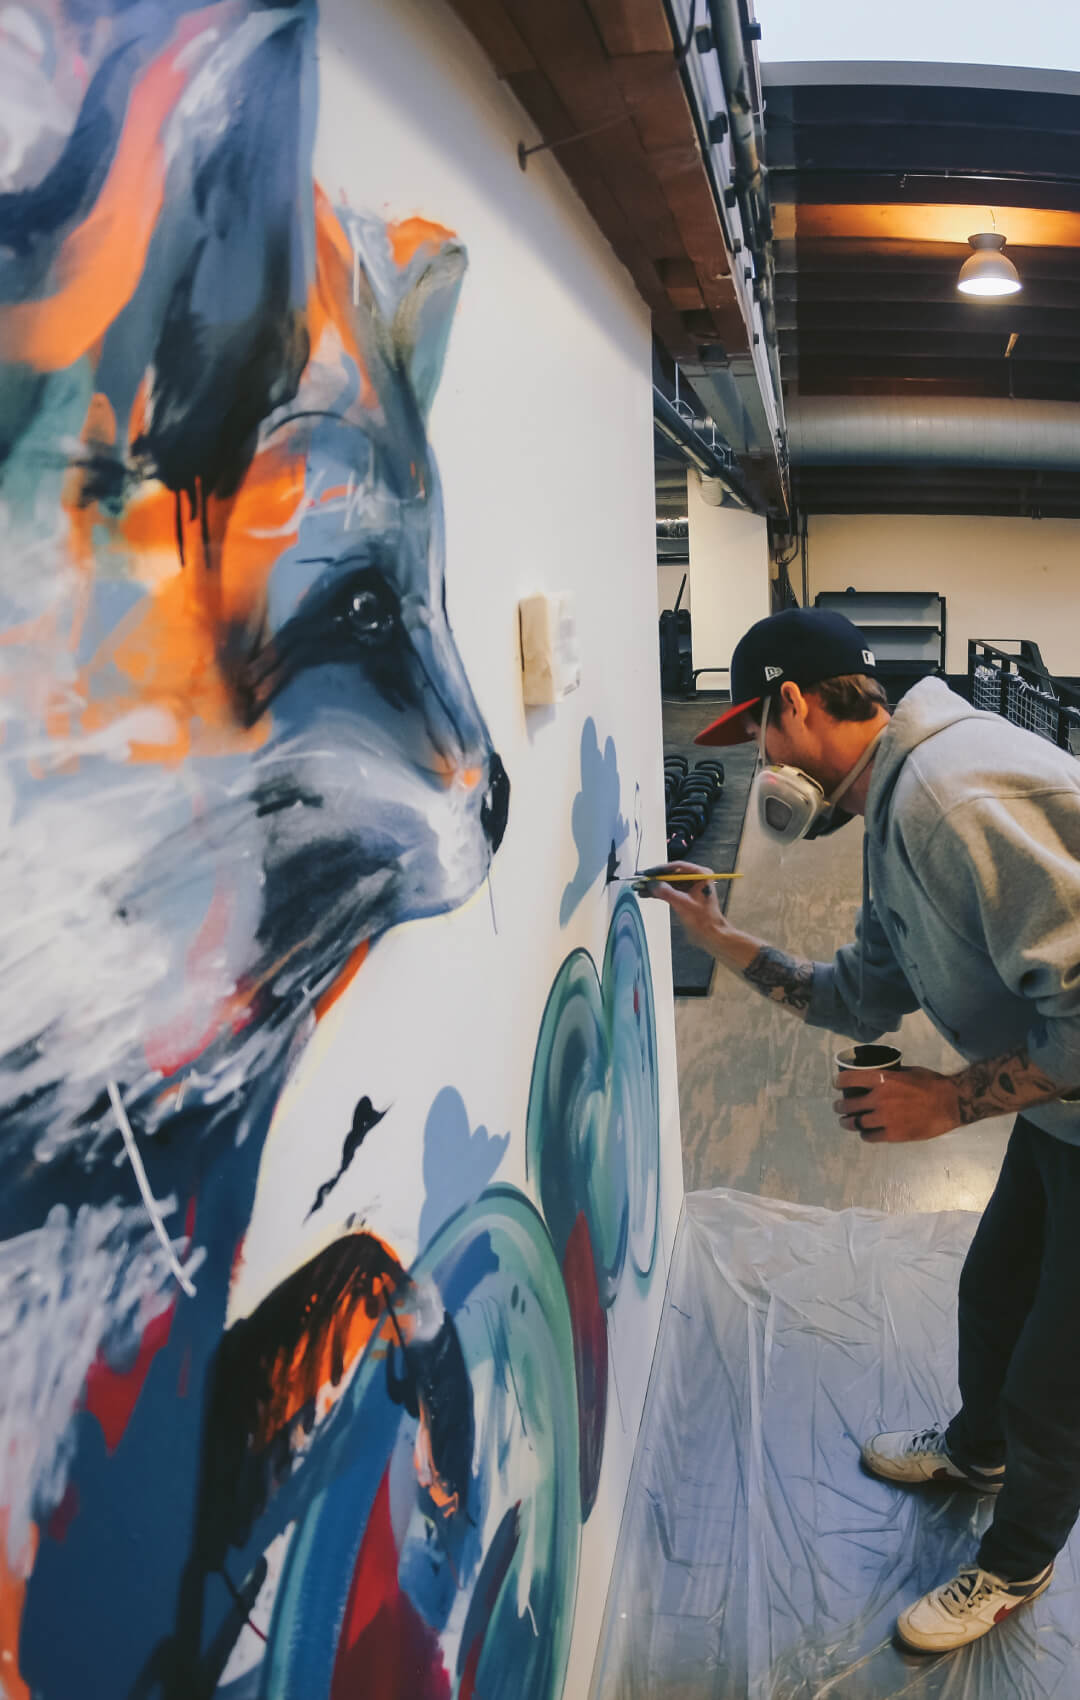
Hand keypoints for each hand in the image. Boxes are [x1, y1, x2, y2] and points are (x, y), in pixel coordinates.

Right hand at [636, 861, 727, 950]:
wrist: (710, 935)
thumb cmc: (703, 920)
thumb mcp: (683, 903)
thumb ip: (666, 892)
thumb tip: (651, 884)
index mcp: (700, 875)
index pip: (677, 867)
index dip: (660, 870)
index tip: (648, 873)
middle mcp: (695, 878)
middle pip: (671, 875)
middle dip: (655, 879)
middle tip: (641, 880)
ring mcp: (689, 888)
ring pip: (668, 884)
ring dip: (654, 887)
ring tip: (639, 888)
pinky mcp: (684, 897)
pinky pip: (669, 892)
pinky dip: (658, 893)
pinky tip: (646, 894)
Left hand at [832, 1066, 961, 1143]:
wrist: (950, 1103)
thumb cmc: (931, 1083)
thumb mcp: (907, 1071)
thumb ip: (889, 1074)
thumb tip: (876, 1075)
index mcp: (881, 1079)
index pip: (848, 1079)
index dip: (839, 1082)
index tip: (837, 1085)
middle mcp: (878, 1099)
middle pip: (848, 1105)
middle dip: (840, 1106)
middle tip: (839, 1107)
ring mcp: (884, 1118)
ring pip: (855, 1123)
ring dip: (848, 1122)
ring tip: (846, 1122)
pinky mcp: (893, 1135)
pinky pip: (870, 1136)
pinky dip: (864, 1134)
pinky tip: (865, 1132)